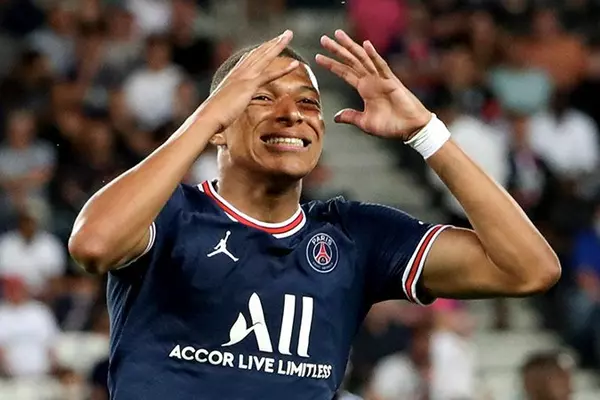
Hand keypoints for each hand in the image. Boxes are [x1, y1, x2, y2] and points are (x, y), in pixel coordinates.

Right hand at [199, 30, 299, 131]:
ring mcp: (244, 77)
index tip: (270, 43)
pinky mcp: (249, 85)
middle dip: (273, 42)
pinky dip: (283, 69)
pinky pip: (269, 75)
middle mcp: (238, 72)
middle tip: (285, 33)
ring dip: (278, 45)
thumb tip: (230, 107)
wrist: (208, 116)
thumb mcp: (223, 105)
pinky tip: (295, 64)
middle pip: (259, 52)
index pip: (249, 58)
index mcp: (233, 76)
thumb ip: (230, 102)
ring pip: (265, 57)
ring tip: (289, 35)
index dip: (261, 50)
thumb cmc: (213, 115)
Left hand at [316, 30, 431, 139]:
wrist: (410, 129)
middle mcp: (371, 80)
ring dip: (350, 46)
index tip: (318, 57)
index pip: (344, 73)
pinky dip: (373, 55)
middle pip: (351, 61)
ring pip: (362, 59)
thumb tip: (336, 117)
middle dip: (337, 50)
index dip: (331, 65)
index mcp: (364, 88)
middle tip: (323, 39)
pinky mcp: (391, 81)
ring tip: (338, 35)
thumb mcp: (364, 122)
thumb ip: (351, 116)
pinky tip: (365, 44)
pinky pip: (381, 66)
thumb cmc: (391, 125)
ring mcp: (380, 78)